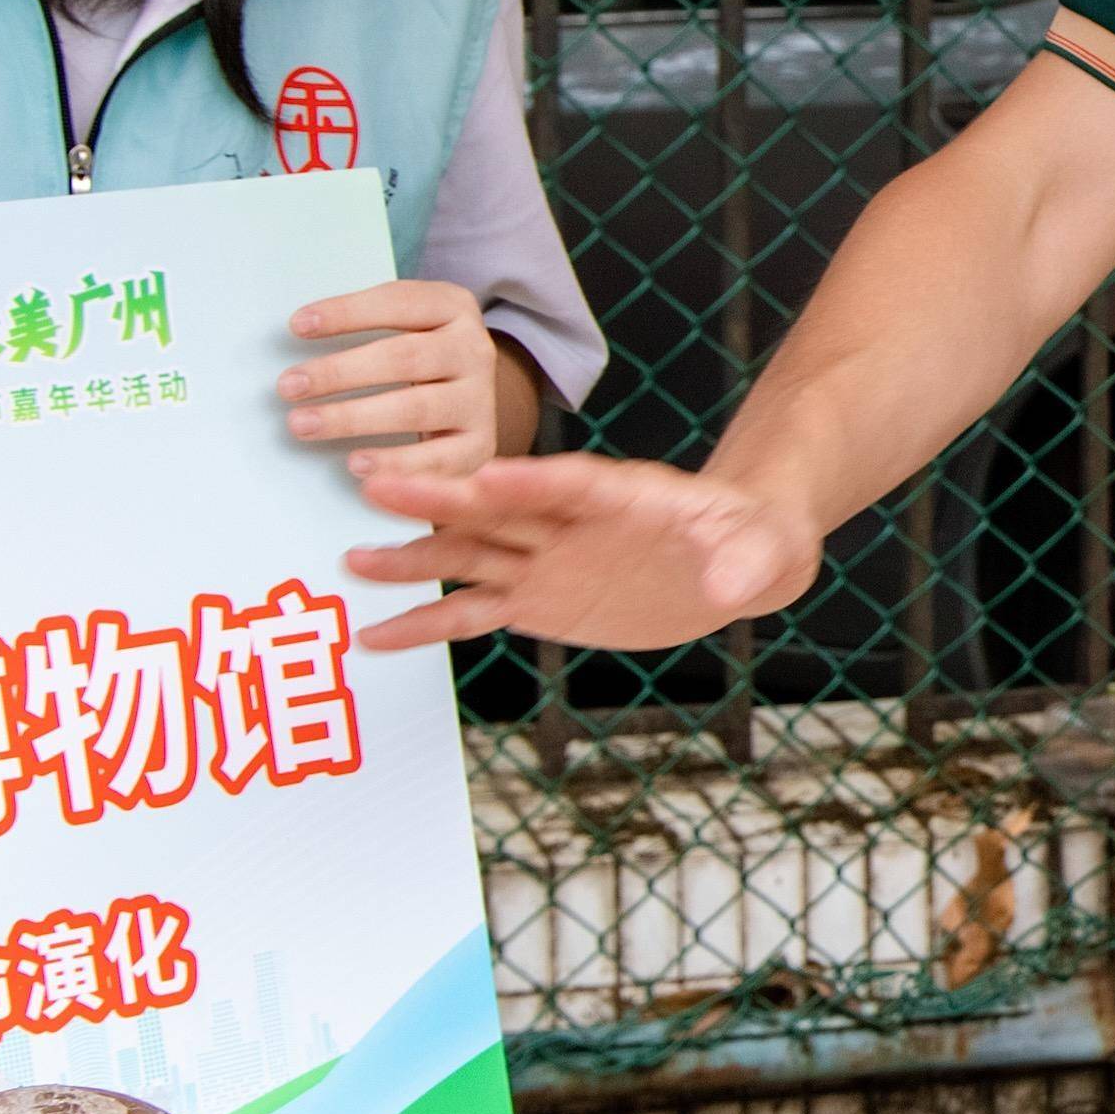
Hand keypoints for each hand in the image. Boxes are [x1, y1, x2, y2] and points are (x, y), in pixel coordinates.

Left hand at [282, 280, 505, 484]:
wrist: (471, 397)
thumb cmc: (419, 357)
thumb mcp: (407, 324)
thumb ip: (365, 325)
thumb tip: (298, 333)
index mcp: (453, 307)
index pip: (398, 302)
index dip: (347, 313)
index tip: (297, 326)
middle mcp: (474, 350)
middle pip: (404, 358)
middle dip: (339, 372)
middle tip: (288, 386)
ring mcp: (479, 399)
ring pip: (414, 408)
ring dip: (352, 418)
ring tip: (304, 424)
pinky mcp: (479, 443)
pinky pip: (436, 458)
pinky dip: (393, 462)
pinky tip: (355, 463)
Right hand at [347, 455, 820, 653]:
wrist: (737, 558)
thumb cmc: (752, 538)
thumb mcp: (761, 549)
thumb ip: (742, 564)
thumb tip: (731, 589)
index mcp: (622, 494)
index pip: (571, 484)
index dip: (530, 481)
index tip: (484, 478)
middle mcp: (569, 521)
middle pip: (499, 506)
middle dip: (442, 498)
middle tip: (376, 484)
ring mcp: (547, 558)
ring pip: (472, 555)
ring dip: (416, 558)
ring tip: (353, 564)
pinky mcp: (538, 599)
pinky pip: (475, 611)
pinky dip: (427, 623)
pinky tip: (377, 635)